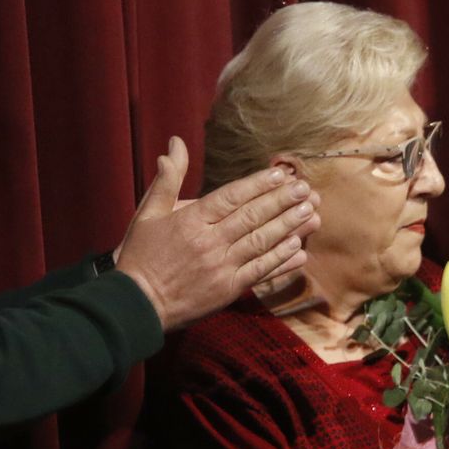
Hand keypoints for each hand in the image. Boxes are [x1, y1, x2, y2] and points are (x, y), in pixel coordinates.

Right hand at [114, 138, 321, 331]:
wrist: (136, 304)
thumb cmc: (140, 255)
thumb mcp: (148, 213)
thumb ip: (167, 179)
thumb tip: (175, 144)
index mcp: (191, 221)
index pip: (231, 197)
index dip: (258, 184)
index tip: (280, 174)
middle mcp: (209, 242)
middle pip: (252, 217)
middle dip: (282, 201)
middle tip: (305, 188)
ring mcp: (221, 267)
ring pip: (261, 243)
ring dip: (289, 227)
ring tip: (311, 213)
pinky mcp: (229, 290)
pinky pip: (260, 272)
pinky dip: (281, 261)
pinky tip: (300, 249)